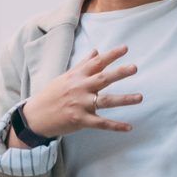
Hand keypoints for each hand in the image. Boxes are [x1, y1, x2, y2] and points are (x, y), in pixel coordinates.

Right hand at [19, 44, 141, 137]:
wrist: (36, 116)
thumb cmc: (52, 95)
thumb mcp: (66, 77)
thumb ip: (83, 64)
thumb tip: (96, 51)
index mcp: (77, 76)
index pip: (96, 62)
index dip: (111, 55)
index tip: (125, 48)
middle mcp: (80, 88)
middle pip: (103, 78)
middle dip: (119, 73)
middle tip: (134, 67)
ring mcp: (80, 105)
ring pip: (105, 101)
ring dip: (124, 99)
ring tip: (140, 97)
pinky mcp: (80, 120)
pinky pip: (102, 123)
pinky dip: (116, 126)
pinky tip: (129, 127)